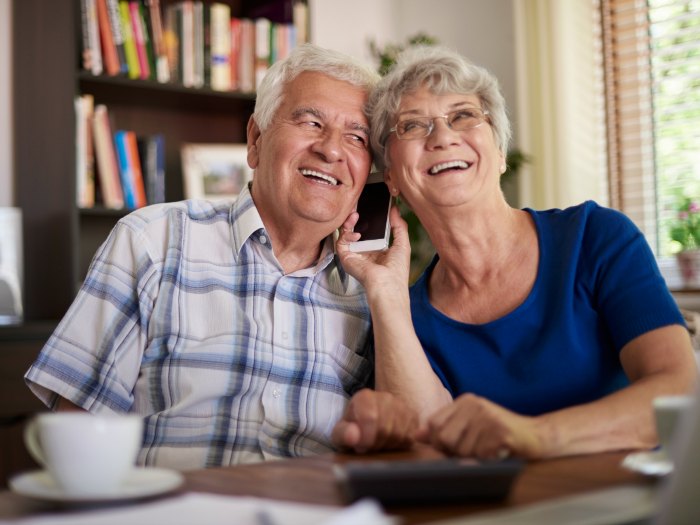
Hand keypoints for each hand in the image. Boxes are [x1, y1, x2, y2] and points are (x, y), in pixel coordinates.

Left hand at [331, 389, 417, 452]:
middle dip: (375, 444)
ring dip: (386, 446)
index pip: (370, 418)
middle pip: (385, 429)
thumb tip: (353, 437)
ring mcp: (402, 405)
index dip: (365, 439)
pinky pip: (409, 438)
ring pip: (398, 435)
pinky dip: (399, 446)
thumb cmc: (353, 430)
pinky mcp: (413, 416)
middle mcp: (386, 397)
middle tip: (368, 447)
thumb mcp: (341, 433)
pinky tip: (389, 442)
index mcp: (365, 397)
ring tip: (377, 444)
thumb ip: (343, 434)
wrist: (368, 425)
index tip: (359, 447)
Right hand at [336, 206, 411, 290]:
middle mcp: (364, 251)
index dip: (368, 217)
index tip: (369, 205)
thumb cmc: (397, 270)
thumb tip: (395, 209)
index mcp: (377, 249)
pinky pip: (340, 242)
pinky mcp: (346, 257)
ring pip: (345, 233)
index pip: (369, 229)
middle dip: (355, 216)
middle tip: (357, 205)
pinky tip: (356, 234)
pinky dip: (346, 234)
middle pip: (356, 229)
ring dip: (348, 222)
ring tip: (355, 214)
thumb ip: (399, 225)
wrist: (387, 284)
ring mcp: (354, 254)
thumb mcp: (402, 243)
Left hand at [415, 394, 545, 459]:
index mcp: (465, 401)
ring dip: (472, 458)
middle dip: (454, 452)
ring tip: (486, 450)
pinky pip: (480, 455)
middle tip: (472, 451)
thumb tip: (417, 435)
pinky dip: (486, 460)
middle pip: (444, 438)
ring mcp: (488, 417)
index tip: (451, 447)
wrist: (536, 435)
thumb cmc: (498, 434)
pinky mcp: (501, 432)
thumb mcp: (469, 426)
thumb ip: (444, 429)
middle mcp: (475, 405)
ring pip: (461, 449)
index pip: (434, 423)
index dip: (438, 441)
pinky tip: (496, 453)